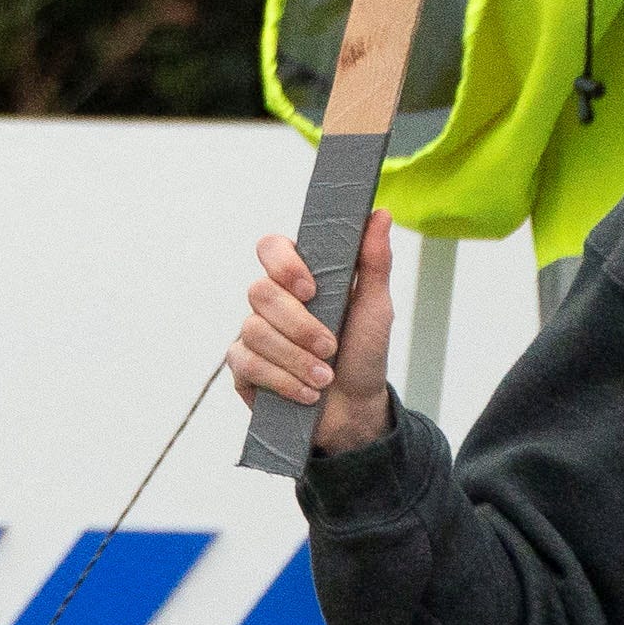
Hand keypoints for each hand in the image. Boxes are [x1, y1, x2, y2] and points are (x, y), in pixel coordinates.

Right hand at [227, 208, 397, 455]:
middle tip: (330, 347)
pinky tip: (306, 393)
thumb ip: (375, 261)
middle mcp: (270, 300)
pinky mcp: (242, 366)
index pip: (271, 248)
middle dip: (298, 325)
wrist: (356, 411)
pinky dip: (281, 380)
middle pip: (259, 292)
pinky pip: (246, 362)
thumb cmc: (364, 353)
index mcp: (298, 277)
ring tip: (325, 378)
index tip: (311, 290)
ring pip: (253, 330)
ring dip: (295, 358)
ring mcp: (252, 332)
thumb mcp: (376, 307)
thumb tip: (381, 213)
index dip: (284, 264)